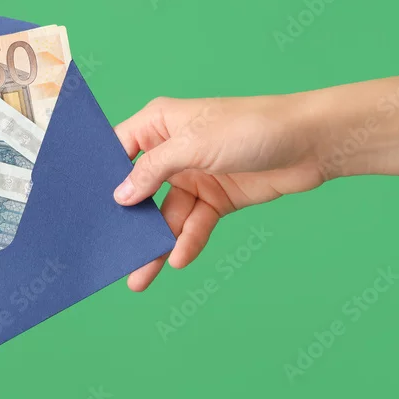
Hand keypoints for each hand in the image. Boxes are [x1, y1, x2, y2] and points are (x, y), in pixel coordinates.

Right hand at [113, 94, 323, 290]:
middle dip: (129, 222)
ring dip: (156, 244)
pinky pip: (194, 224)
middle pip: (141, 190)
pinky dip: (187, 241)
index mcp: (160, 124)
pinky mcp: (217, 199)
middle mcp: (173, 150)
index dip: (103, 175)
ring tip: (141, 275)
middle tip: (112, 252)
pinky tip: (178, 258)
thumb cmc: (252, 126)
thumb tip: (120, 196)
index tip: (85, 206)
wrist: (313, 143)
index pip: (119, 149)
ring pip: (166, 215)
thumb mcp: (193, 145)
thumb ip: (153, 171)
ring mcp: (196, 176)